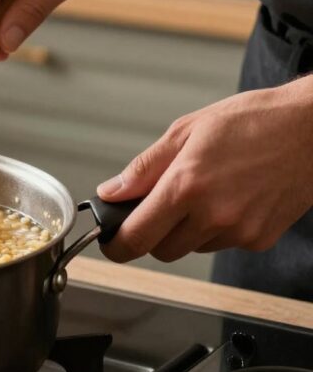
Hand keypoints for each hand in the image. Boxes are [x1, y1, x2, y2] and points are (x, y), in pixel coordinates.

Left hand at [99, 76, 312, 262]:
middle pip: (161, 250)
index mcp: (186, 186)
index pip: (136, 238)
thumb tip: (112, 192)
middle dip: (152, 233)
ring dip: (186, 229)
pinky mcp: (260, 238)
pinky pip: (222, 243)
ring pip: (192, 247)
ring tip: (207, 190)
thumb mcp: (187, 131)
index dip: (116, 245)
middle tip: (161, 204)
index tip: (110, 242)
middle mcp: (213, 215)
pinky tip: (232, 197)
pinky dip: (217, 228)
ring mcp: (239, 231)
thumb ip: (144, 168)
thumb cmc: (254, 121)